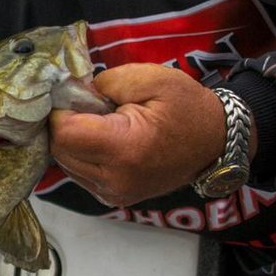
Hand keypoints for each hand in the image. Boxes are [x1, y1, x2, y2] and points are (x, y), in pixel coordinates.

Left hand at [50, 64, 245, 205]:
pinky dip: (82, 154)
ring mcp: (114, 193)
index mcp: (125, 149)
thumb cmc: (187, 107)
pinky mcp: (114, 197)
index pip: (63, 134)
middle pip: (59, 150)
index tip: (75, 94)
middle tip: (86, 105)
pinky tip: (103, 138)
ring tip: (98, 122)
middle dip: (64, 123)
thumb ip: (107, 81)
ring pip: (65, 163)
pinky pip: (79, 173)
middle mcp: (115, 179)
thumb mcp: (152, 78)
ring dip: (72, 140)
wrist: (215, 142)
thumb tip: (76, 92)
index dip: (61, 110)